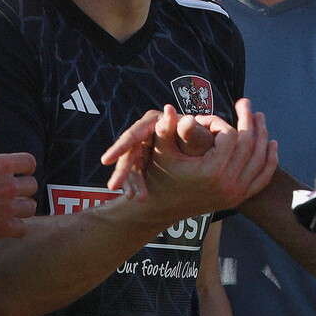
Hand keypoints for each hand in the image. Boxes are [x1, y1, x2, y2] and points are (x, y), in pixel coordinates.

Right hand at [0, 143, 37, 240]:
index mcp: (0, 165)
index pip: (29, 162)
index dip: (27, 166)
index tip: (23, 171)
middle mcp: (7, 186)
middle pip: (32, 185)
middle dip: (24, 186)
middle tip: (14, 190)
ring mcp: (7, 208)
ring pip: (31, 206)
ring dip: (23, 206)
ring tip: (13, 207)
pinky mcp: (2, 227)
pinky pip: (23, 228)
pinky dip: (18, 226)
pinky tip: (9, 223)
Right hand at [101, 107, 215, 196]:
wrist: (210, 153)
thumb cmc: (205, 142)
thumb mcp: (197, 138)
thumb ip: (188, 130)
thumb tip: (180, 116)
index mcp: (156, 121)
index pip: (135, 133)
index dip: (120, 146)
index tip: (106, 161)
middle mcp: (147, 131)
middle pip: (130, 149)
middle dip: (122, 170)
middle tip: (113, 187)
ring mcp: (145, 145)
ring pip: (131, 163)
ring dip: (131, 181)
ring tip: (135, 198)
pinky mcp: (146, 158)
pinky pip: (137, 172)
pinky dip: (137, 184)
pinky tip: (136, 197)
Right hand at [103, 99, 276, 210]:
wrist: (162, 208)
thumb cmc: (160, 175)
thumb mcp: (161, 151)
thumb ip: (165, 129)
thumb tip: (168, 108)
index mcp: (211, 171)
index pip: (229, 136)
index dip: (218, 122)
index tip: (204, 121)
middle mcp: (227, 184)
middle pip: (248, 145)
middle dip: (248, 120)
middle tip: (245, 103)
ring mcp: (236, 193)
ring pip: (260, 160)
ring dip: (262, 136)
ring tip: (259, 117)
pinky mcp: (238, 199)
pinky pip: (263, 178)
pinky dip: (270, 161)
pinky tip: (272, 144)